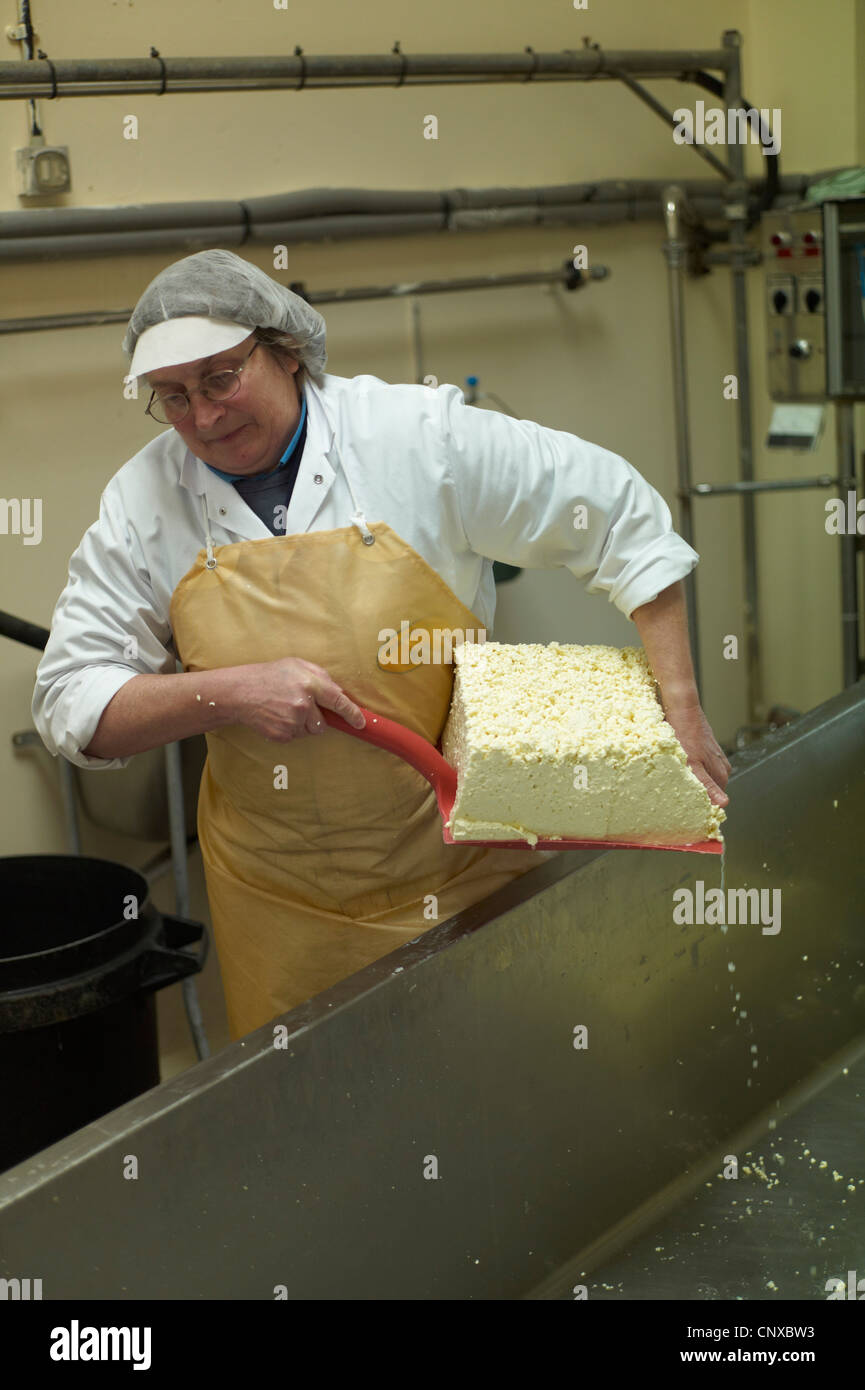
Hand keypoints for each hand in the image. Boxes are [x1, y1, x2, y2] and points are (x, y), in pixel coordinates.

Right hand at [233, 657, 365, 742]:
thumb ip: (321, 676)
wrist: (240, 692)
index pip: (338, 701)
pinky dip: (289, 729)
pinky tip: (277, 716)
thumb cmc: (270, 676)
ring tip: (284, 708)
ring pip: (310, 730)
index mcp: (309, 683)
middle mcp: (303, 704)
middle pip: (323, 723)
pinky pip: (296, 736)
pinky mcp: (283, 735)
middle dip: (316, 717)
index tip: (361, 722)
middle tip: (299, 705)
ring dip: (302, 723)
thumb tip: (339, 692)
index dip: (352, 713)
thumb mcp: (297, 665)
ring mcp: (292, 722)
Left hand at [661, 697, 730, 807]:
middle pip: (710, 792)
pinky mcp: (706, 752)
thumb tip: (723, 803)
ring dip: (692, 785)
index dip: (702, 809)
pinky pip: (700, 770)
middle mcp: (722, 768)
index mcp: (721, 774)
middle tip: (676, 799)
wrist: (682, 709)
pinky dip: (691, 773)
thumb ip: (708, 785)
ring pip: (704, 781)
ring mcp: (715, 760)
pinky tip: (677, 771)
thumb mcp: (693, 765)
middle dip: (695, 798)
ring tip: (674, 785)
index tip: (687, 812)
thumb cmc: (685, 734)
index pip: (717, 803)